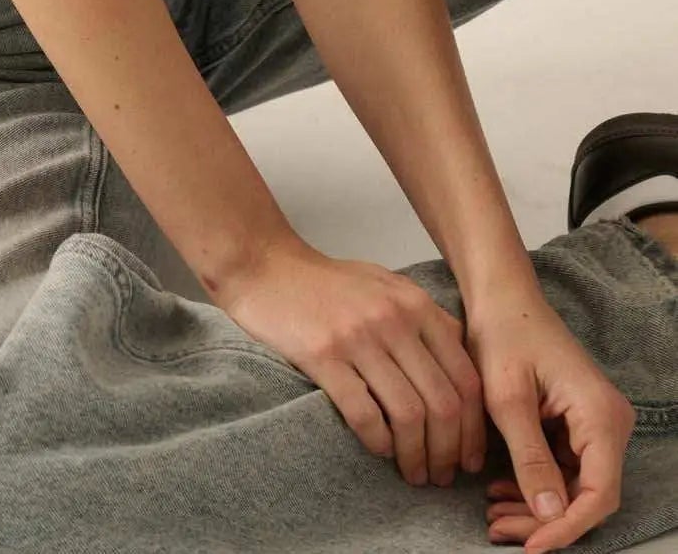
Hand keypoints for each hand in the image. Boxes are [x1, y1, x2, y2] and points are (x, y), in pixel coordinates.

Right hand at [220, 232, 487, 485]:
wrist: (266, 265)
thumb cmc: (327, 282)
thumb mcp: (385, 285)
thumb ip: (425, 319)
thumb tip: (462, 368)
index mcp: (415, 304)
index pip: (466, 378)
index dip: (474, 428)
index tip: (469, 457)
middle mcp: (393, 319)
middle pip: (443, 402)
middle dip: (449, 451)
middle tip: (442, 476)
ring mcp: (358, 336)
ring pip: (409, 413)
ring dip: (417, 456)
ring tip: (414, 474)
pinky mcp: (322, 354)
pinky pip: (364, 412)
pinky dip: (378, 442)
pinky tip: (379, 452)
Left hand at [465, 290, 635, 549]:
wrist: (501, 298)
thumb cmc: (503, 334)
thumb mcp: (508, 398)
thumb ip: (530, 458)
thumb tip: (550, 516)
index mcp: (600, 416)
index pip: (597, 494)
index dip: (565, 528)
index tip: (529, 547)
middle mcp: (608, 424)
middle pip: (586, 496)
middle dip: (543, 520)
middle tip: (496, 529)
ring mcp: (594, 426)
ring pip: (573, 488)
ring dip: (535, 507)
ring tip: (492, 515)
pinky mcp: (577, 426)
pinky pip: (563, 470)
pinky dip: (534, 485)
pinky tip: (499, 492)